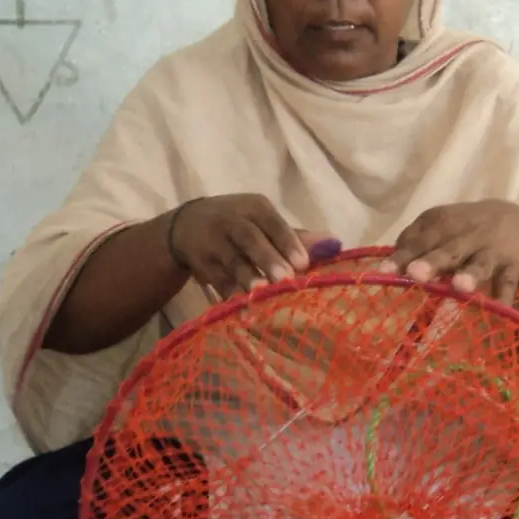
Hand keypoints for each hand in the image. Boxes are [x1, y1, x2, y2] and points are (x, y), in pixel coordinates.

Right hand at [165, 194, 322, 297]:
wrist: (184, 226)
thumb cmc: (238, 225)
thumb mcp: (262, 222)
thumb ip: (295, 236)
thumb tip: (334, 244)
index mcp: (253, 208)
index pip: (271, 221)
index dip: (286, 241)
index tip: (303, 263)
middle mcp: (231, 221)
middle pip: (249, 238)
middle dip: (267, 259)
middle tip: (285, 279)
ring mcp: (213, 242)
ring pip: (232, 261)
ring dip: (247, 279)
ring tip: (260, 295)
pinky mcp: (200, 264)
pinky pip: (217, 281)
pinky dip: (230, 296)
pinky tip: (243, 310)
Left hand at [387, 200, 518, 302]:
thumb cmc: (464, 230)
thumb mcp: (440, 227)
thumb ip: (414, 243)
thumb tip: (385, 267)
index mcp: (442, 223)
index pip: (418, 240)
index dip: (401, 257)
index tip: (384, 272)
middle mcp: (466, 235)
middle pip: (447, 249)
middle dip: (432, 262)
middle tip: (415, 274)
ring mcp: (491, 250)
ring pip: (480, 263)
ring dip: (471, 274)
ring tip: (460, 287)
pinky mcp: (513, 265)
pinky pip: (508, 282)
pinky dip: (505, 296)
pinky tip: (500, 308)